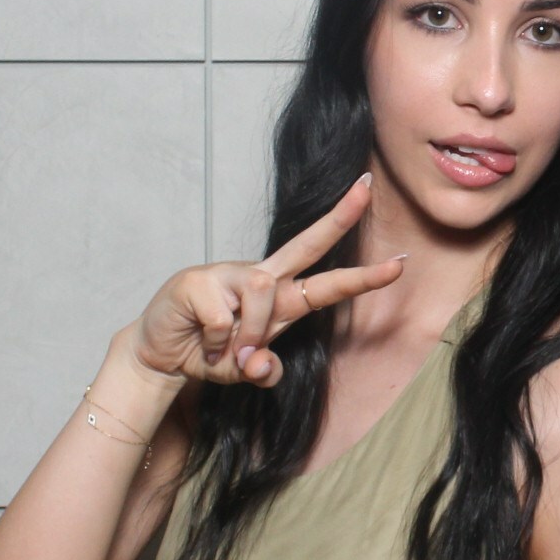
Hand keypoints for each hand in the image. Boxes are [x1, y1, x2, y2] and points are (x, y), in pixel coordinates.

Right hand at [129, 175, 404, 387]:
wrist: (159, 354)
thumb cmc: (209, 353)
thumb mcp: (243, 372)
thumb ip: (263, 371)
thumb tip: (263, 364)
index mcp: (280, 298)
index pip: (327, 283)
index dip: (363, 277)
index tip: (400, 262)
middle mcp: (260, 278)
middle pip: (306, 244)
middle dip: (339, 217)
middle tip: (368, 187)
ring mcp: (228, 273)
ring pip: (264, 295)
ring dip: (250, 335)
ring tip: (226, 354)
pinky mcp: (198, 280)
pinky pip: (224, 316)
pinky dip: (217, 341)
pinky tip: (202, 340)